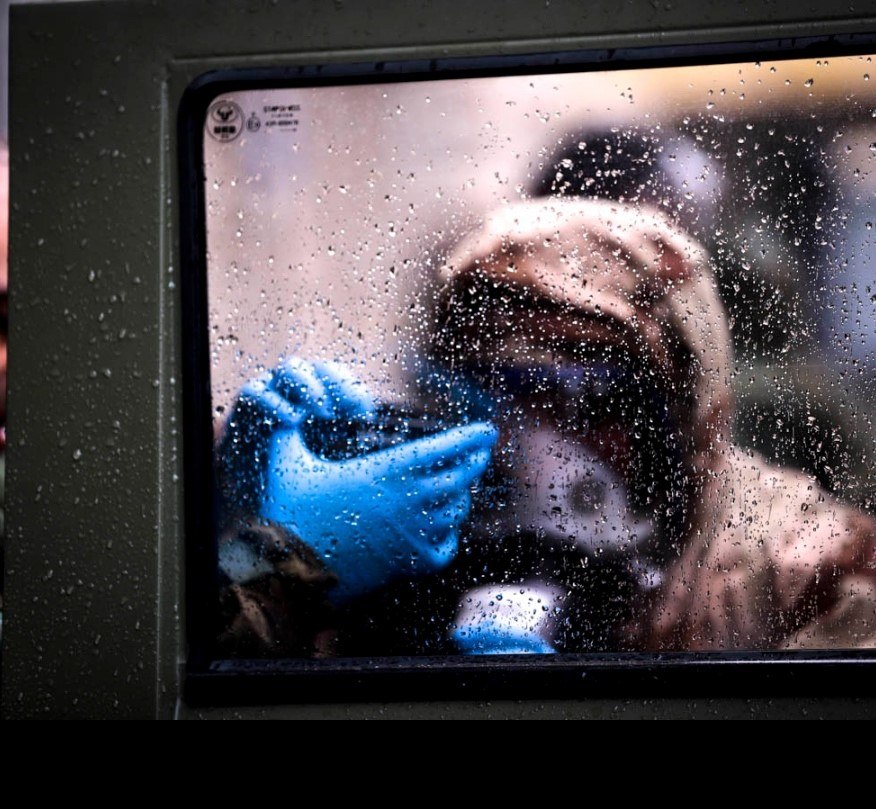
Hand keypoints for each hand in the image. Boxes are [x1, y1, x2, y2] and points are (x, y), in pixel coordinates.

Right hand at [216, 358, 374, 517]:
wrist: (242, 490)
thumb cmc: (289, 472)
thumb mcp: (326, 459)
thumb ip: (349, 446)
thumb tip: (383, 443)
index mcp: (318, 398)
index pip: (340, 382)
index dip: (353, 391)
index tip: (366, 413)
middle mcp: (296, 390)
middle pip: (319, 369)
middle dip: (336, 383)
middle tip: (347, 408)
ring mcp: (271, 392)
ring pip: (291, 370)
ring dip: (310, 386)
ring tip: (322, 410)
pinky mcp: (245, 405)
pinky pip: (257, 392)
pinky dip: (276, 402)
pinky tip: (292, 420)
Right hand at [262, 419, 497, 601]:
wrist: (287, 570)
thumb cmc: (286, 512)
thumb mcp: (286, 462)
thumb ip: (287, 431)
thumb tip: (281, 412)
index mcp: (383, 471)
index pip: (444, 449)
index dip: (471, 437)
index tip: (487, 430)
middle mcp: (406, 502)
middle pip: (461, 478)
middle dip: (475, 462)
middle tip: (480, 453)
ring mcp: (412, 535)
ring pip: (456, 511)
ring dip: (461, 496)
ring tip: (459, 486)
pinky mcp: (409, 564)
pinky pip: (446, 547)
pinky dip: (449, 534)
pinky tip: (442, 527)